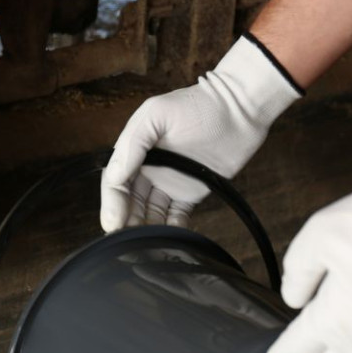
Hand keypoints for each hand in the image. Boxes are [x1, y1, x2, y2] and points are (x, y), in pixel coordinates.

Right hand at [100, 33, 300, 230]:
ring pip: (150, 213)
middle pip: (130, 203)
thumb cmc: (197, 105)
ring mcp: (170, 182)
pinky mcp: (191, 192)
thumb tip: (113, 176)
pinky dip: (172, 230)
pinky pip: (176, 216)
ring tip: (145, 247)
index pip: (115, 183)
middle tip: (126, 244)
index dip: (112, 205)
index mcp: (135, 151)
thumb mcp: (156, 115)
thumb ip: (133, 144)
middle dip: (126, 223)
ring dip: (146, 230)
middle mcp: (149, 169)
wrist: (239, 110)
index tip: (113, 224)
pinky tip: (169, 241)